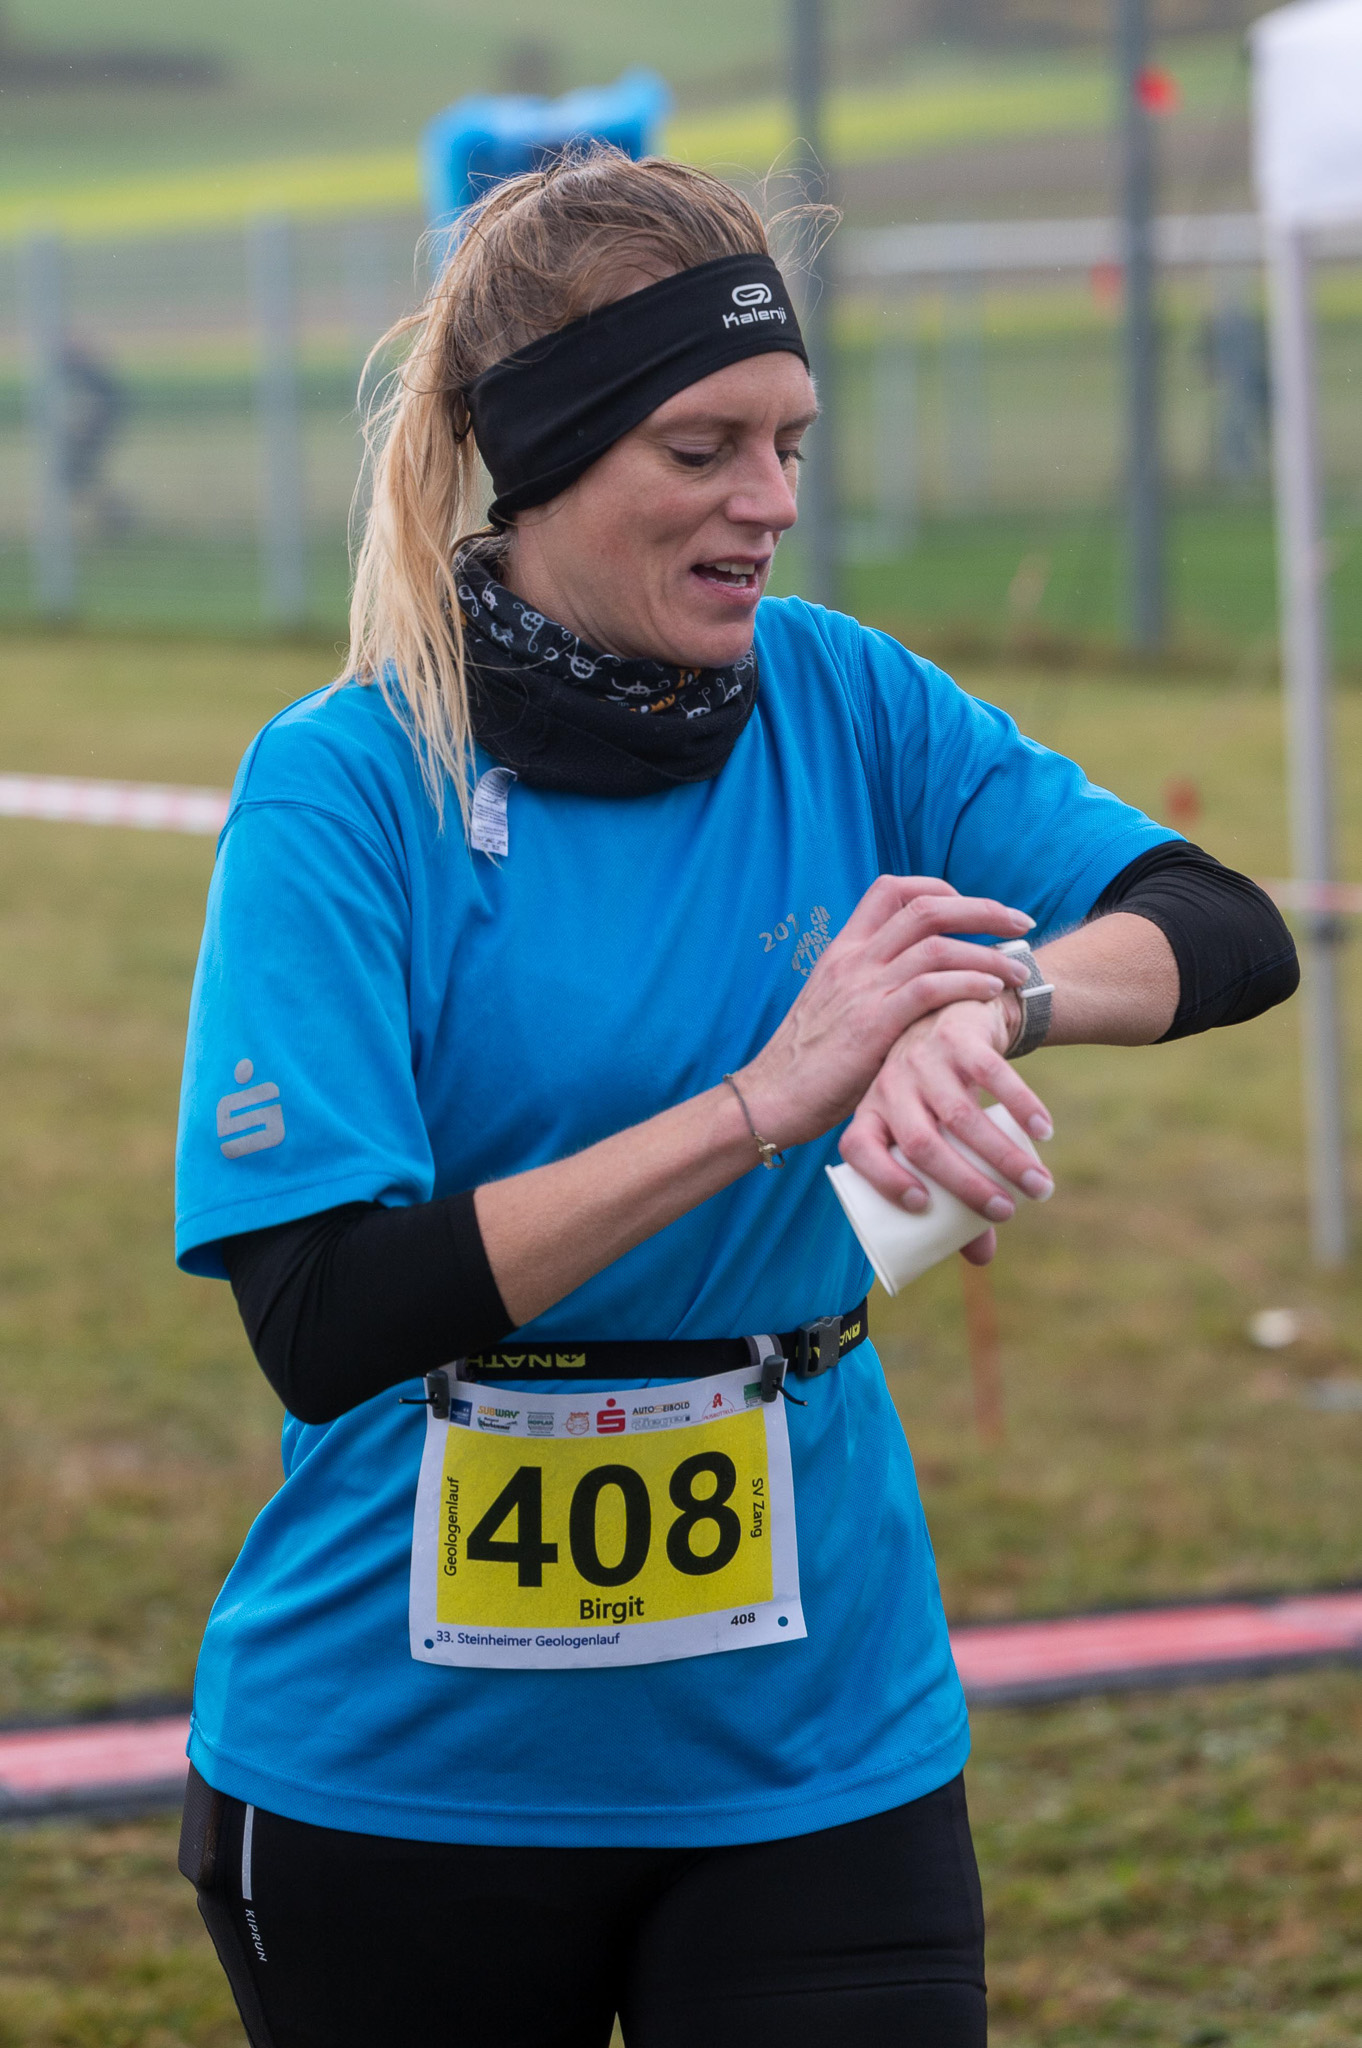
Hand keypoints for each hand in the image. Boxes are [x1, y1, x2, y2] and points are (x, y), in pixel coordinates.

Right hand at [734, 875, 1036, 1148]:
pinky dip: (967, 983)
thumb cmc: (809, 1063)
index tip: (969, 908)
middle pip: (926, 907)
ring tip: (1018, 972)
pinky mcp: (872, 1023)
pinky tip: (990, 993)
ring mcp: (863, 988)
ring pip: (936, 944)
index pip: (891, 890)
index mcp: (843, 949)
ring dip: (987, 953)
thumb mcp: (836, 1008)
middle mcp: (854, 959)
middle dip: (983, 910)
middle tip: (1020, 921)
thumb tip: (917, 987)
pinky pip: (930, 987)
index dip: (938, 889)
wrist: (772, 1097)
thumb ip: (871, 987)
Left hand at [838, 998, 1055, 1256]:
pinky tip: (1043, 1131)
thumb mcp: (933, 1138)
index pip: (858, 1150)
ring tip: (1038, 1185)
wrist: (952, 1019)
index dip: (884, 1182)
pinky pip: (992, 1075)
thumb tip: (981, 1260)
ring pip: (962, 1116)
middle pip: (922, 1145)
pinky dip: (1022, 1105)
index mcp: (870, 1115)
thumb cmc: (938, 1101)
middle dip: (965, 1184)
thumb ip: (950, 1196)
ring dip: (1004, 1156)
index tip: (924, 1208)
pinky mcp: (959, 1039)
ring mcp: (922, 1060)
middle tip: (1006, 1212)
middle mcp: (889, 1087)